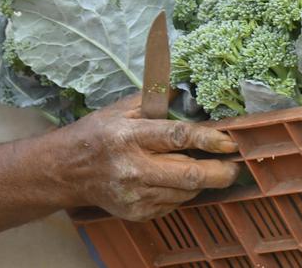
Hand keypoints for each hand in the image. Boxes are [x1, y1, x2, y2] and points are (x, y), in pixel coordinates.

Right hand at [61, 94, 239, 221]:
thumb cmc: (97, 134)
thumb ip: (155, 99)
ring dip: (203, 181)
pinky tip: (179, 179)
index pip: (177, 138)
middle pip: (187, 174)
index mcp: (130, 137)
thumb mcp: (121, 109)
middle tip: (234, 166)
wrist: (67, 171)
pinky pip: (173, 204)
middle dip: (218, 172)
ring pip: (185, 193)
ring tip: (209, 168)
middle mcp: (133, 169)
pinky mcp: (136, 212)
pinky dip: (184, 192)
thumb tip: (187, 89)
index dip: (208, 140)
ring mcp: (134, 196)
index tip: (229, 141)